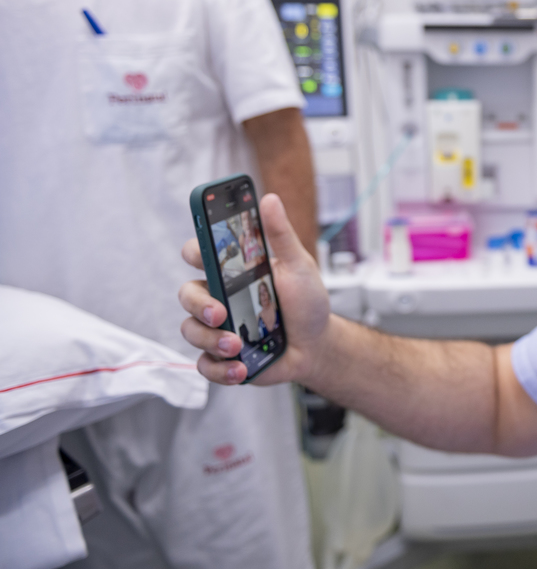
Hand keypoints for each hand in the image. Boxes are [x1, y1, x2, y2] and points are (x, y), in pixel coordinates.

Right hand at [179, 193, 331, 384]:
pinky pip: (204, 364)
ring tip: (238, 345)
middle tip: (221, 312)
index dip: (194, 251)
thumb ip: (281, 236)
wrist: (318, 345)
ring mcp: (218, 328)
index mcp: (232, 271)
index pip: (199, 254)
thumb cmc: (307, 302)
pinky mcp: (222, 356)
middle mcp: (219, 297)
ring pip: (190, 330)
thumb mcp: (299, 266)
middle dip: (198, 305)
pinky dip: (219, 369)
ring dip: (211, 340)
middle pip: (186, 294)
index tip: (200, 254)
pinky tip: (239, 368)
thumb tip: (269, 199)